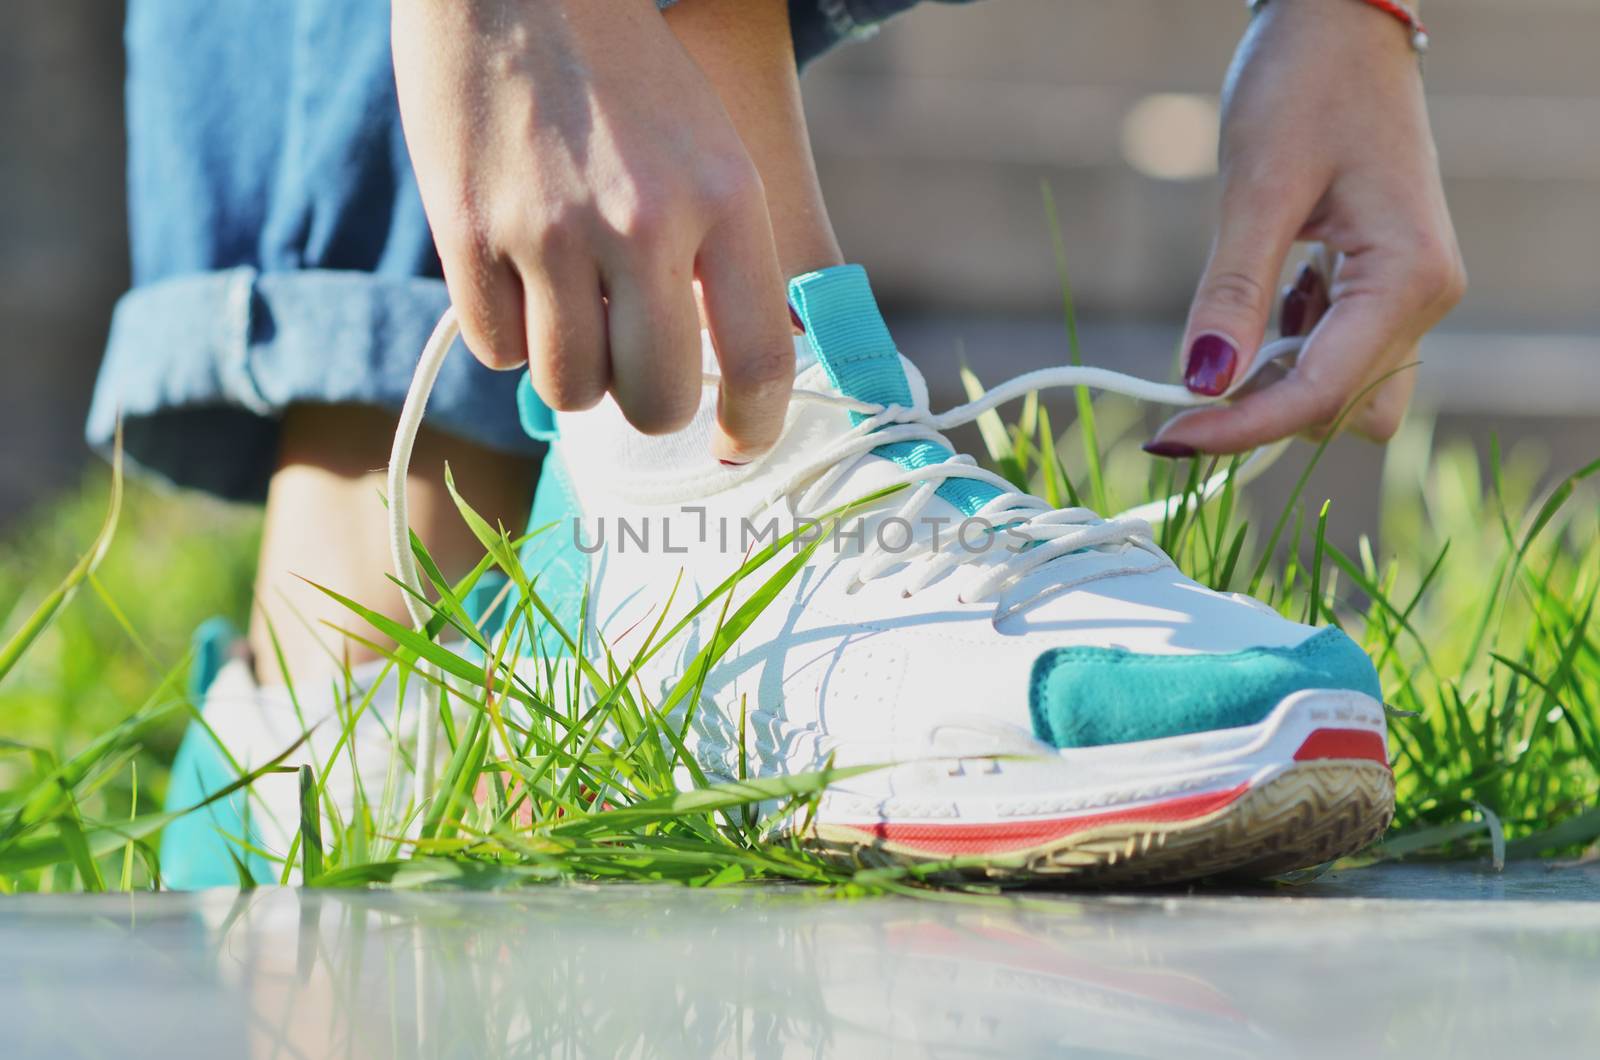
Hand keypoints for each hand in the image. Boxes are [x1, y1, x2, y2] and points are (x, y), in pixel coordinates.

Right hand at [392, 0, 793, 460]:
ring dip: (576, 372)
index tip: (737, 445)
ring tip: (574, 313)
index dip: (753, 426)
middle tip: (638, 372)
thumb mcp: (710, 147)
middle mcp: (641, 222)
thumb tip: (725, 370)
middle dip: (650, 405)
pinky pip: (498, 350)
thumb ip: (723, 256)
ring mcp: (547, 231)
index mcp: (723, 197)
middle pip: (656, 399)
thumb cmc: (622, 68)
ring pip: (570, 389)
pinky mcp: (467, 233)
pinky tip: (518, 279)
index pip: (760, 357)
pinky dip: (510, 336)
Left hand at [1147, 0, 1465, 456]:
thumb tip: (1201, 384)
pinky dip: (1285, 344)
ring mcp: (1407, 295)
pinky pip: (1332, 352)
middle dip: (1268, 406)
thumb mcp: (1257, 188)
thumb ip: (1232, 293)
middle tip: (1200, 361)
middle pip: (1342, 413)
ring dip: (1276, 375)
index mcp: (1408, 278)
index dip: (1240, 428)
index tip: (1167, 437)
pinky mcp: (1381, 286)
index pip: (1319, 395)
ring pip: (1339, 391)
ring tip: (1243, 300)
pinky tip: (1271, 286)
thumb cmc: (1305, 85)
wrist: (1338, 25)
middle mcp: (1423, 298)